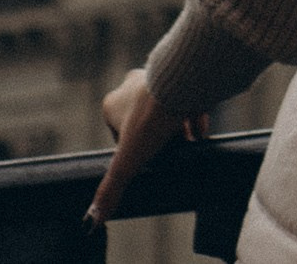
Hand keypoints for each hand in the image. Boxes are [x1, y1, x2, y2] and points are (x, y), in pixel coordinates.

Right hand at [84, 69, 207, 229]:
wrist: (182, 86)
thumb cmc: (150, 120)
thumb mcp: (128, 160)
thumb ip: (111, 188)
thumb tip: (95, 219)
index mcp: (113, 103)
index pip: (119, 132)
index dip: (133, 150)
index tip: (146, 159)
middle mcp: (134, 86)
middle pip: (144, 119)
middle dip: (157, 137)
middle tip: (170, 153)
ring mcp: (159, 79)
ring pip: (167, 108)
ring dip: (177, 127)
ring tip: (188, 145)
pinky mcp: (181, 77)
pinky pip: (188, 99)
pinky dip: (194, 116)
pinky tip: (201, 133)